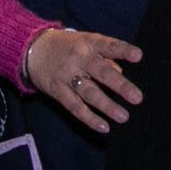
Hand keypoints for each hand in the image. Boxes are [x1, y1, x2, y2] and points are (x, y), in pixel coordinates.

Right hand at [24, 26, 141, 133]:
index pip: (107, 45)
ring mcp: (67, 76)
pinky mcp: (57, 91)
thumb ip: (105, 55)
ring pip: (89, 93)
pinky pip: (74, 106)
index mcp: (88, 43)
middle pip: (101, 72)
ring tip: (123, 116)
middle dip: (120, 85)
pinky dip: (89, 118)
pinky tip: (104, 127)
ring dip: (107, 106)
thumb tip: (121, 72)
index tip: (138, 56)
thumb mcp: (86, 42)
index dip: (122, 50)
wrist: (32, 50)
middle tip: (137, 98)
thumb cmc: (68, 46)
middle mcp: (78, 59)